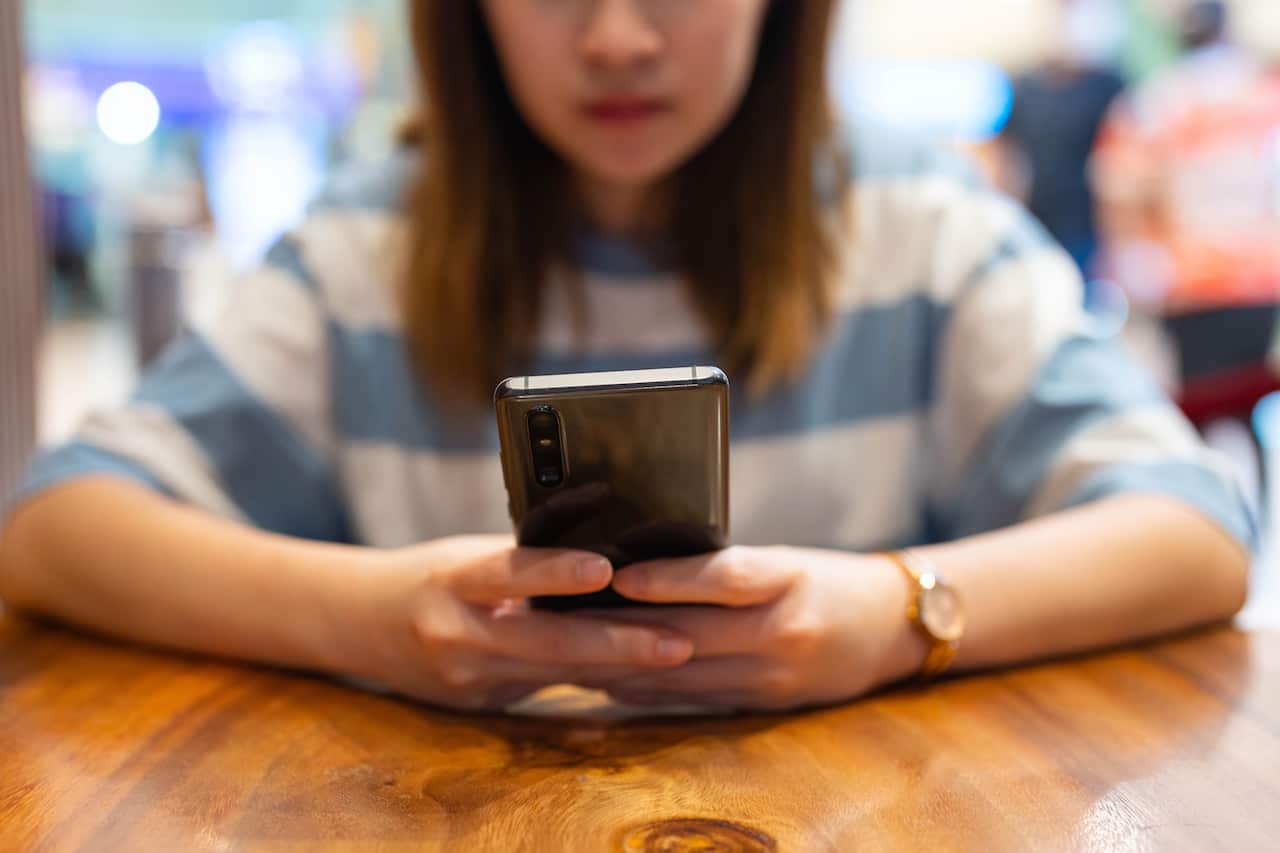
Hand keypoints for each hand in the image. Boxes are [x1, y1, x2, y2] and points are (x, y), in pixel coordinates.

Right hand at [339, 535, 693, 710]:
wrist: (357, 625)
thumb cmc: (428, 575)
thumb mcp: (466, 555)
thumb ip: (523, 561)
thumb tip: (604, 554)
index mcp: (453, 580)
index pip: (510, 573)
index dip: (557, 572)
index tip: (606, 569)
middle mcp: (458, 633)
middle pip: (546, 641)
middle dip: (618, 643)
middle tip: (678, 641)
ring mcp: (469, 678)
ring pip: (556, 674)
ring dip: (618, 667)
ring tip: (674, 658)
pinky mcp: (479, 705)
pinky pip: (546, 691)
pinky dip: (590, 680)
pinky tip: (638, 678)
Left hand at [595, 546, 923, 711]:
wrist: (891, 628)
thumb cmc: (824, 580)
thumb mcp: (784, 561)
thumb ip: (725, 569)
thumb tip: (641, 567)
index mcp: (788, 579)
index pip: (725, 577)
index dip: (670, 579)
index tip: (618, 575)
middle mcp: (783, 630)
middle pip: (694, 633)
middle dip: (626, 630)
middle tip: (569, 620)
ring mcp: (775, 673)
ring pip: (688, 675)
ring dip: (627, 668)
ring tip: (575, 655)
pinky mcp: (767, 702)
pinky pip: (699, 700)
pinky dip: (653, 693)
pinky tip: (612, 684)